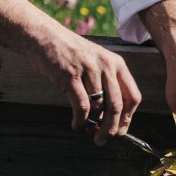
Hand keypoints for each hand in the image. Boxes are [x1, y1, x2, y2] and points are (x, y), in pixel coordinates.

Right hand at [0, 0, 140, 144]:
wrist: (43, 35)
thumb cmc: (68, 51)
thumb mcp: (95, 61)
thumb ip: (105, 84)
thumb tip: (109, 118)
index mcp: (116, 63)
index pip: (133, 96)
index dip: (128, 118)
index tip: (119, 130)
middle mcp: (105, 65)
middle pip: (117, 106)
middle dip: (111, 129)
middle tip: (102, 139)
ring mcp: (88, 70)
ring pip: (99, 108)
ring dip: (93, 126)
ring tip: (86, 130)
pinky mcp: (70, 76)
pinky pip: (81, 107)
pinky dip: (79, 121)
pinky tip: (76, 125)